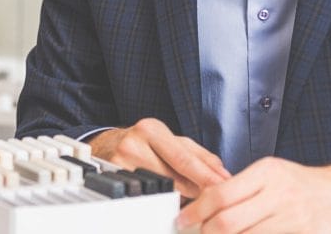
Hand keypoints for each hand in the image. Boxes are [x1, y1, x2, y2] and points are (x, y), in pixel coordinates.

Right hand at [88, 118, 229, 197]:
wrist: (108, 145)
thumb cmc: (145, 142)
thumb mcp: (172, 140)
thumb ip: (200, 156)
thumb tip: (223, 174)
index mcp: (151, 129)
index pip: (183, 158)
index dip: (205, 176)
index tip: (223, 187)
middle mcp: (133, 144)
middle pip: (173, 178)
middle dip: (196, 191)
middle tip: (212, 199)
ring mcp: (120, 163)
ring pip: (160, 190)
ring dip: (180, 198)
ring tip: (189, 198)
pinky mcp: (113, 180)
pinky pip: (146, 196)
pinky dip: (162, 201)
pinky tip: (168, 200)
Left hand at [177, 157, 330, 232]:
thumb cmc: (299, 184)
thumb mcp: (270, 173)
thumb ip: (239, 186)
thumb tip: (202, 202)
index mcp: (267, 173)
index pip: (220, 195)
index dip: (196, 211)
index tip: (183, 219)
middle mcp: (280, 196)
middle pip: (228, 222)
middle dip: (205, 231)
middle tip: (195, 232)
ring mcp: (294, 221)